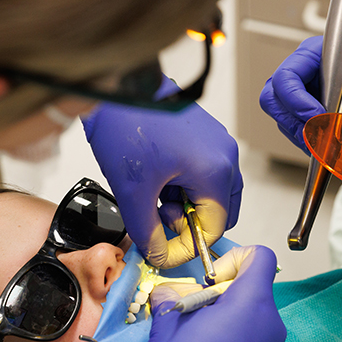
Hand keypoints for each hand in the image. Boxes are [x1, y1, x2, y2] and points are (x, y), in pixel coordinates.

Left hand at [83, 93, 242, 267]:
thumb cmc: (127, 124)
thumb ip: (148, 233)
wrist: (116, 86)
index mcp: (216, 170)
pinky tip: (156, 176)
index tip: (162, 250)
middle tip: (156, 216)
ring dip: (183, 203)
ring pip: (209, 193)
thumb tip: (159, 255)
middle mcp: (225, 155)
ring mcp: (217, 142)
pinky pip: (203, 172)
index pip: (214, 228)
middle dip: (187, 222)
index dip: (186, 246)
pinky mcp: (206, 135)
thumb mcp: (134, 192)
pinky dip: (182, 184)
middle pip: (217, 211)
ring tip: (152, 192)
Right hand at [118, 246, 285, 341]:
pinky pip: (256, 339)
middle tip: (194, 310)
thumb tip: (167, 293)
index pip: (260, 257)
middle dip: (224, 291)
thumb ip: (170, 298)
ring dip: (229, 315)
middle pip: (255, 288)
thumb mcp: (167, 324)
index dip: (234, 258)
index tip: (210, 279)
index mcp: (251, 303)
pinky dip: (236, 337)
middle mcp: (271, 323)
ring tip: (198, 336)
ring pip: (255, 314)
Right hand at [259, 0, 341, 152]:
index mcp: (314, 54)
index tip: (317, 117)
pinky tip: (331, 147)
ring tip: (328, 146)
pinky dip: (312, 142)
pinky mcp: (317, 111)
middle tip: (317, 138)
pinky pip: (301, 130)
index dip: (296, 101)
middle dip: (292, 123)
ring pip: (285, 119)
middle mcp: (305, 73)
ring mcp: (308, 93)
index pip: (286, 78)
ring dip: (302, 136)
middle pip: (274, 100)